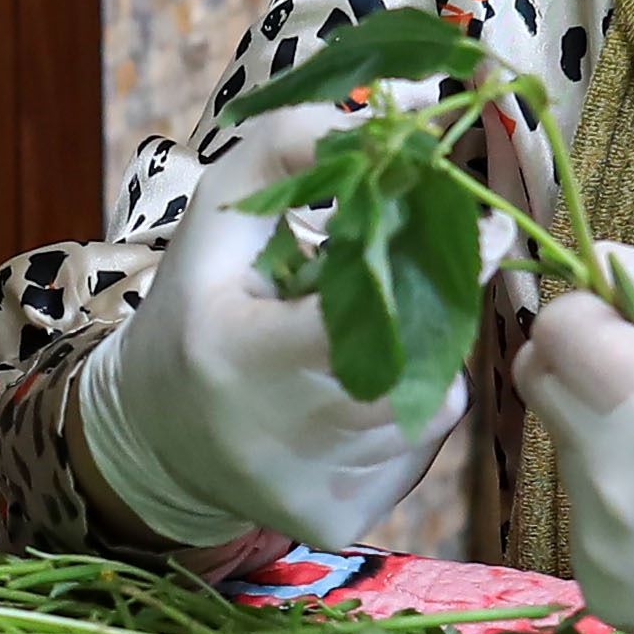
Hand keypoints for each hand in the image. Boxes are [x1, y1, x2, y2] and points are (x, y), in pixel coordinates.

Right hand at [72, 111, 449, 549]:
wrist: (153, 437)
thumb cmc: (199, 309)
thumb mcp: (221, 216)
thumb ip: (296, 146)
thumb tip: (408, 110)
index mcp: (234, 354)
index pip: (361, 317)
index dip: (431, 270)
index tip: (480, 229)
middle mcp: (270, 437)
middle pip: (409, 365)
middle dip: (429, 313)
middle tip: (420, 280)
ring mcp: (308, 491)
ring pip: (425, 408)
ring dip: (418, 361)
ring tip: (360, 346)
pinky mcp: (338, 524)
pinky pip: (417, 452)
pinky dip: (405, 413)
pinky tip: (353, 400)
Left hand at [523, 250, 633, 633]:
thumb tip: (601, 256)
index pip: (557, 327)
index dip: (598, 310)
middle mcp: (612, 487)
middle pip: (541, 382)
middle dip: (593, 364)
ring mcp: (598, 548)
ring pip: (564, 447)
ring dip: (610, 434)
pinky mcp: (601, 590)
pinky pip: (584, 513)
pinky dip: (623, 500)